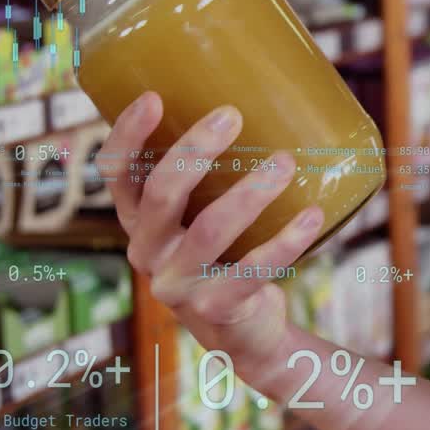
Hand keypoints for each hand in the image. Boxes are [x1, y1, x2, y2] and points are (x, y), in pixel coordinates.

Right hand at [100, 91, 323, 366]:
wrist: (245, 332)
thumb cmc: (230, 254)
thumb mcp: (208, 215)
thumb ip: (218, 175)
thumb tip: (276, 98)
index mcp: (141, 222)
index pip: (116, 175)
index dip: (128, 136)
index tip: (155, 97)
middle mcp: (148, 252)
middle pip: (161, 194)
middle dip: (195, 150)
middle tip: (232, 115)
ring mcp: (178, 284)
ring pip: (210, 229)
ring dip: (250, 192)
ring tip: (285, 162)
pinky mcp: (215, 308)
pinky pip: (253, 269)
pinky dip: (286, 240)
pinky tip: (313, 215)